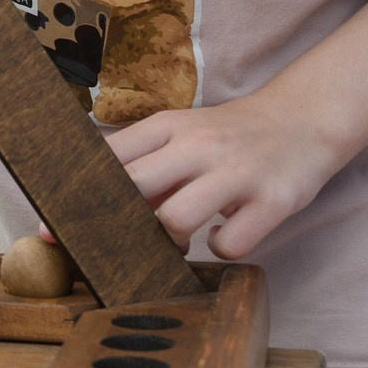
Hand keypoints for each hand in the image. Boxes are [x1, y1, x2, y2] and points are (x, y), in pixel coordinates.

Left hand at [103, 94, 344, 261]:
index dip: (83, 193)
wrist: (303, 119)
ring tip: (182, 239)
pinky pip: (229, 245)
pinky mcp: (272, 200)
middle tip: (132, 237)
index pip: (109, 157)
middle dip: (123, 221)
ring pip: (176, 220)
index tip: (64, 222)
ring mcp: (237, 172)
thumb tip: (98, 209)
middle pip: (134, 186)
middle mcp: (199, 145)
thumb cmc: (228, 136)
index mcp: (168, 126)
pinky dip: (222, 248)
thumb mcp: (182, 135)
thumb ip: (144, 166)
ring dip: (172, 242)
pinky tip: (225, 234)